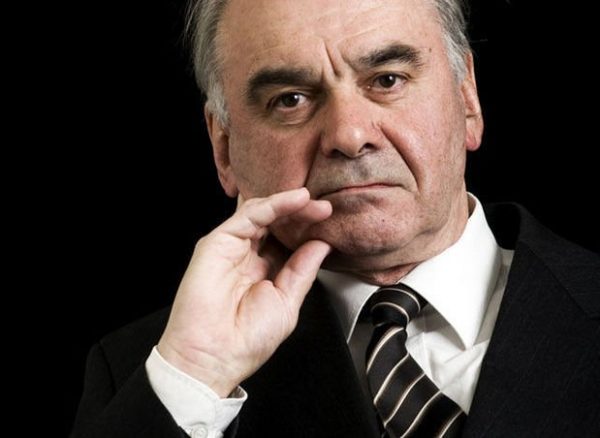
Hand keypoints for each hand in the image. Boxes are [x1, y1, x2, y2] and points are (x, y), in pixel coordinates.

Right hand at [158, 188, 331, 396]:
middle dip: (301, 213)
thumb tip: (322, 245)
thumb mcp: (288, 301)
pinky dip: (273, 204)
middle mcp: (247, 256)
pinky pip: (248, 215)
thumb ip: (303, 270)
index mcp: (264, 271)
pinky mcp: (217, 242)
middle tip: (325, 209)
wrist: (215, 356)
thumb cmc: (246, 340)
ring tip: (314, 202)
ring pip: (262, 213)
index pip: (287, 240)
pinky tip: (295, 200)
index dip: (307, 229)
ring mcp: (232, 247)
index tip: (330, 223)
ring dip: (290, 204)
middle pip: (276, 223)